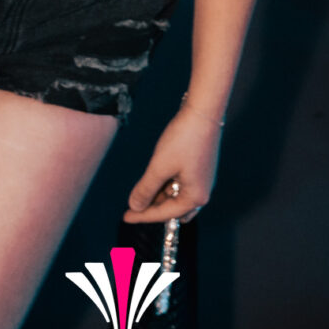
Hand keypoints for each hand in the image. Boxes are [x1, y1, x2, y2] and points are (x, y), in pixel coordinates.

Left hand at [123, 106, 222, 223]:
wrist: (203, 113)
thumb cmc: (183, 139)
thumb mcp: (159, 166)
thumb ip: (146, 189)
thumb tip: (135, 205)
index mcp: (195, 197)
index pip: (164, 213)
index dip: (142, 215)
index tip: (125, 216)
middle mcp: (202, 192)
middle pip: (173, 210)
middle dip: (154, 209)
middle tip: (133, 205)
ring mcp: (202, 181)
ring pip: (177, 198)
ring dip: (160, 196)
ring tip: (141, 189)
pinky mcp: (200, 170)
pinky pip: (181, 186)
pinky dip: (167, 186)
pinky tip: (155, 178)